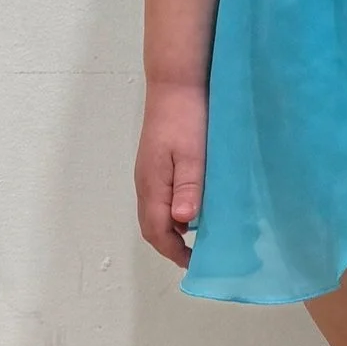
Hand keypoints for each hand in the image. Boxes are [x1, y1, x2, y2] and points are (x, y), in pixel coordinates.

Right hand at [135, 81, 207, 265]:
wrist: (176, 82)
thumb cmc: (187, 117)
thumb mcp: (193, 153)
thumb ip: (189, 187)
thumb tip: (182, 222)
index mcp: (152, 184)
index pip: (156, 230)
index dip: (174, 251)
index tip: (195, 263)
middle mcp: (145, 182)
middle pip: (152, 225)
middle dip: (171, 245)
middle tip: (197, 256)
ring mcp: (149, 172)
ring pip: (156, 212)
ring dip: (173, 229)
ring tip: (200, 236)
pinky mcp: (157, 163)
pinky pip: (161, 197)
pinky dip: (174, 212)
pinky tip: (195, 207)